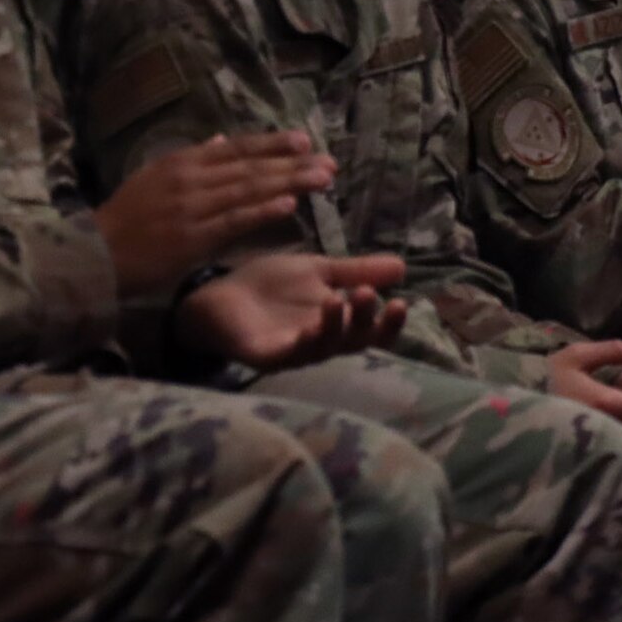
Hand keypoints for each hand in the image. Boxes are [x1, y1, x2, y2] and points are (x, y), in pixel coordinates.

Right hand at [96, 132, 337, 296]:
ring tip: (322, 179)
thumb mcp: (156, 177)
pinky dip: (262, 211)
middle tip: (329, 162)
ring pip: (249, 190)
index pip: (238, 150)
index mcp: (184, 162)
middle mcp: (192, 179)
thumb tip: (223, 141)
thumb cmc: (129, 218)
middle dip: (293, 163)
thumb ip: (194, 159)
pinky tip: (289, 205)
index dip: (273, 144)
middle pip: (252, 167)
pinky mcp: (193, 237)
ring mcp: (194, 208)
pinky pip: (234, 221)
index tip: (306, 141)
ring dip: (289, 182)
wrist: (97, 252)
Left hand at [176, 253, 408, 370]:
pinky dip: (305, 340)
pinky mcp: (268, 356)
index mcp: (338, 324)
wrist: (219, 294)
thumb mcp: (319, 271)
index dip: (389, 323)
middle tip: (368, 294)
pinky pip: (292, 354)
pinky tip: (312, 323)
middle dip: (366, 321)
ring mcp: (295, 352)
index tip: (401, 301)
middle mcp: (322, 343)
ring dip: (337, 326)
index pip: (372, 331)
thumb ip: (356, 270)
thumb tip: (402, 266)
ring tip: (341, 299)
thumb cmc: (270, 286)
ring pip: (326, 347)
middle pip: (355, 342)